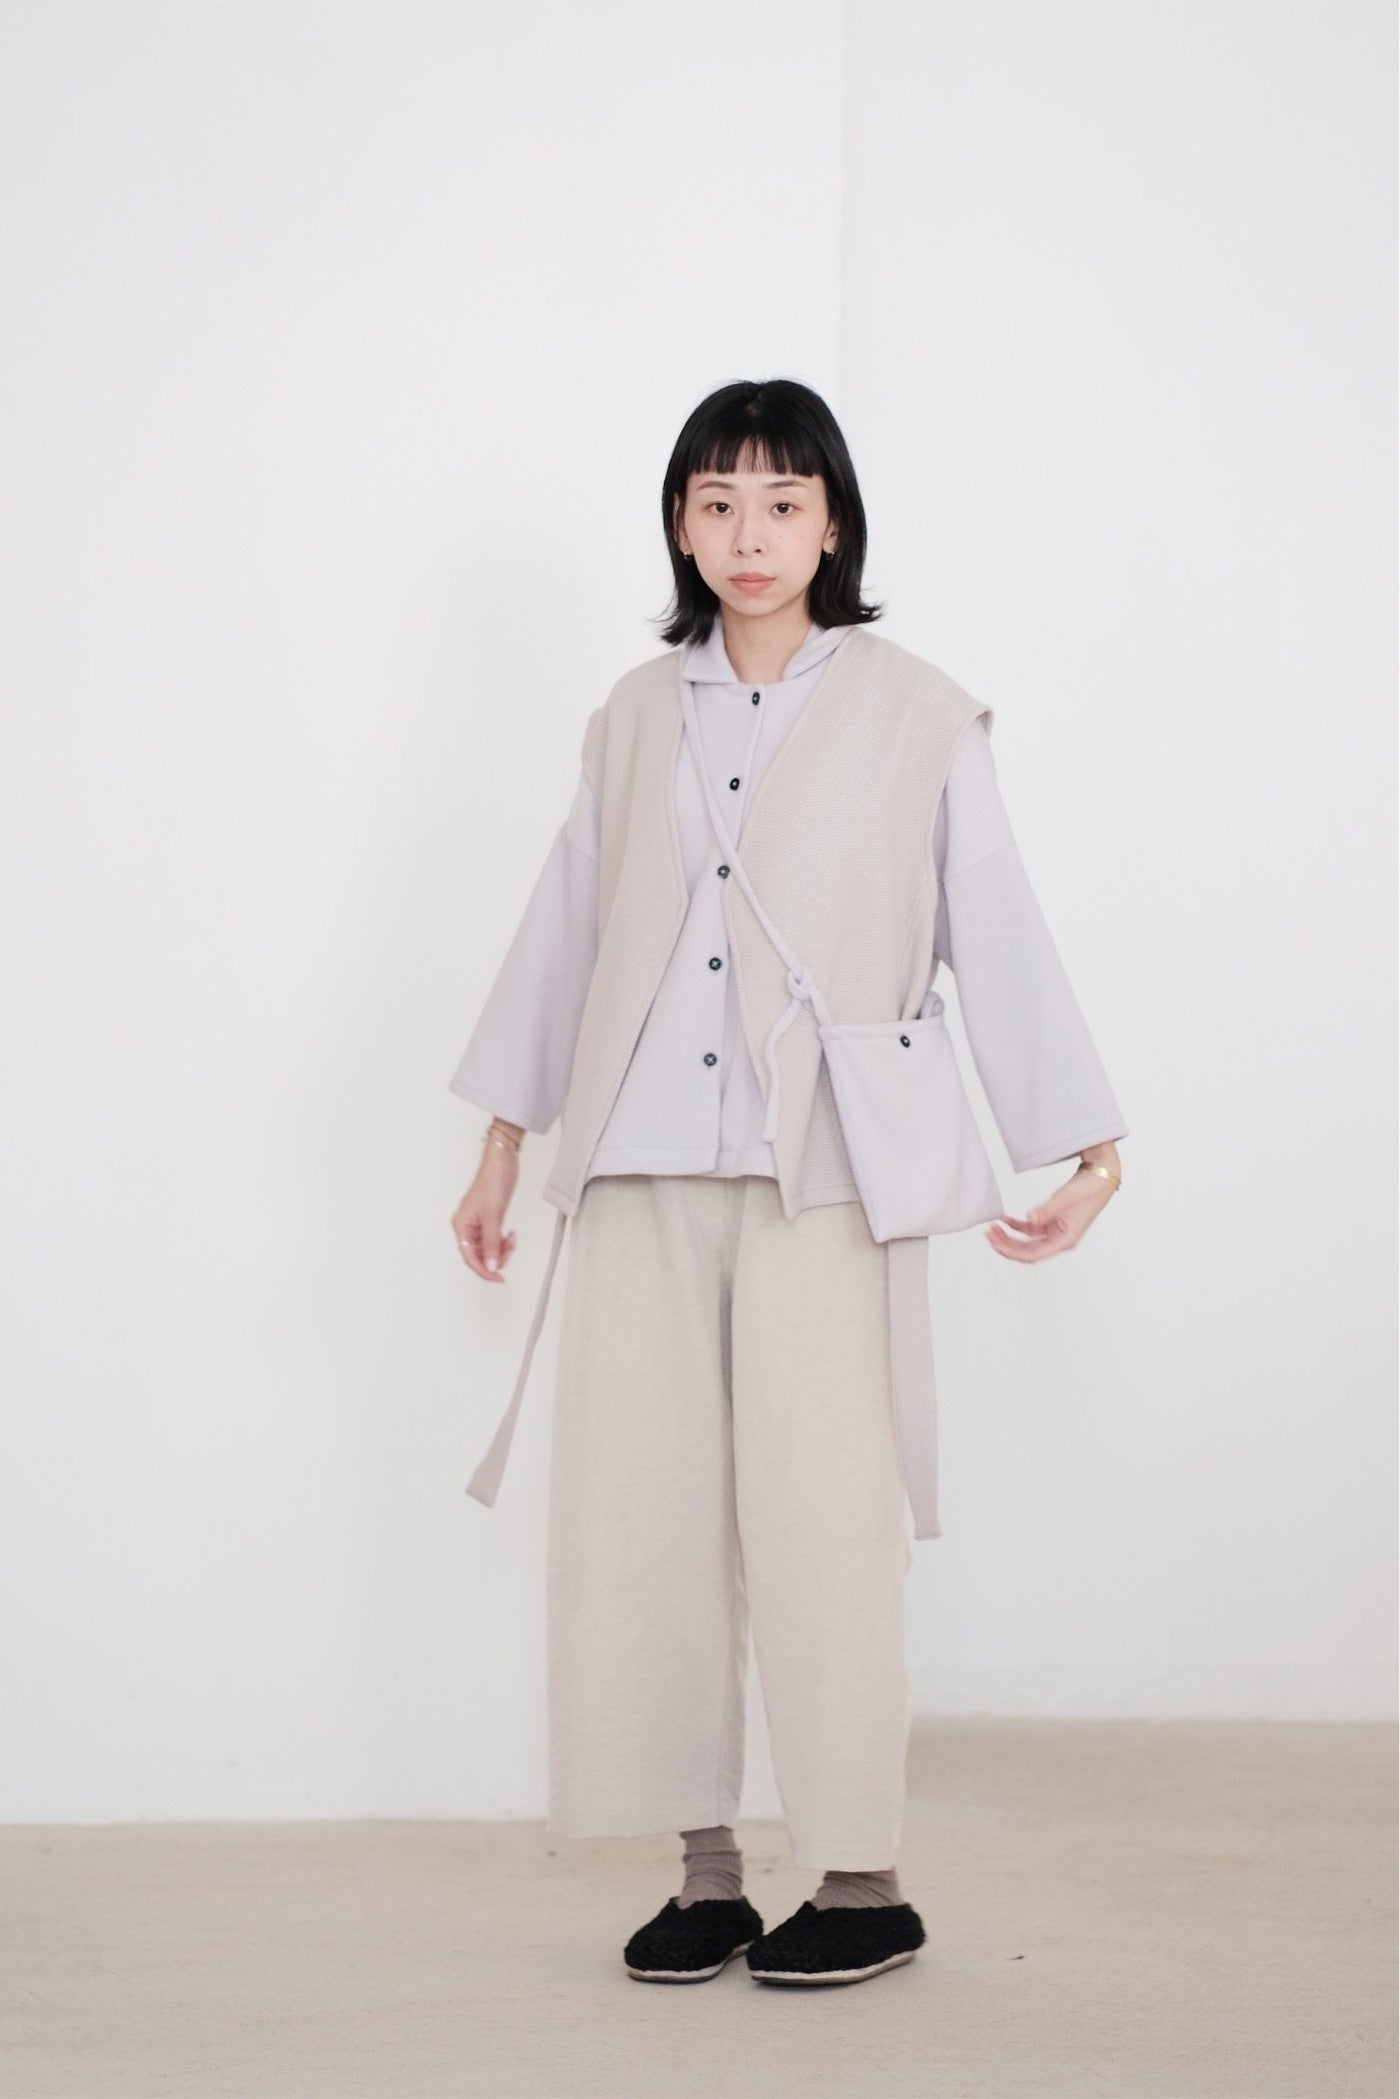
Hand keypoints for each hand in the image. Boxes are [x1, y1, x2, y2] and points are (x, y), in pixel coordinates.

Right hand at [451, 1143, 518, 1283]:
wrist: (503, 1162)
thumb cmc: (492, 1181)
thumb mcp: (493, 1216)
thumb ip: (492, 1243)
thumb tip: (491, 1265)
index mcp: (461, 1225)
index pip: (470, 1257)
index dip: (484, 1270)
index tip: (497, 1278)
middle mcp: (467, 1226)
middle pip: (479, 1254)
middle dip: (496, 1256)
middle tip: (509, 1252)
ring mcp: (478, 1223)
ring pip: (488, 1248)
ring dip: (501, 1248)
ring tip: (511, 1241)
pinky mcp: (489, 1218)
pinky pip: (494, 1238)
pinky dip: (503, 1241)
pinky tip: (510, 1236)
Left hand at [985, 1152, 1119, 1263]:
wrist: (1101, 1176)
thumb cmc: (1090, 1190)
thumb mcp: (1065, 1199)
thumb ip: (1045, 1211)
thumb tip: (1028, 1219)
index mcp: (1065, 1240)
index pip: (1034, 1254)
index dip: (1012, 1251)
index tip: (995, 1244)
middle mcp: (1059, 1239)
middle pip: (1028, 1250)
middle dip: (1006, 1245)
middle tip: (988, 1235)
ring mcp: (1055, 1231)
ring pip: (1027, 1240)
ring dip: (1009, 1236)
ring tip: (992, 1228)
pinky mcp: (1052, 1220)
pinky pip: (1031, 1228)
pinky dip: (1017, 1225)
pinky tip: (1004, 1219)